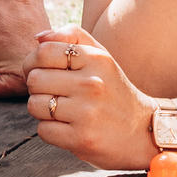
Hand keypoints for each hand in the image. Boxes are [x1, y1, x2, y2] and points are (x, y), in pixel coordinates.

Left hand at [23, 27, 157, 168]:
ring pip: (34, 105)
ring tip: (61, 111)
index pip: (43, 52)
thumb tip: (38, 38)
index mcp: (96, 59)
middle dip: (37, 88)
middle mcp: (92, 84)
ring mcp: (87, 113)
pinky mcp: (82, 139)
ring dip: (42, 110)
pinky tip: (67, 127)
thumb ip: (72, 38)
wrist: (143, 131)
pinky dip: (50, 130)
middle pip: (34, 79)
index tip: (41, 71)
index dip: (32, 62)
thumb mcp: (101, 57)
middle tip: (53, 93)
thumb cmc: (113, 91)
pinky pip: (43, 130)